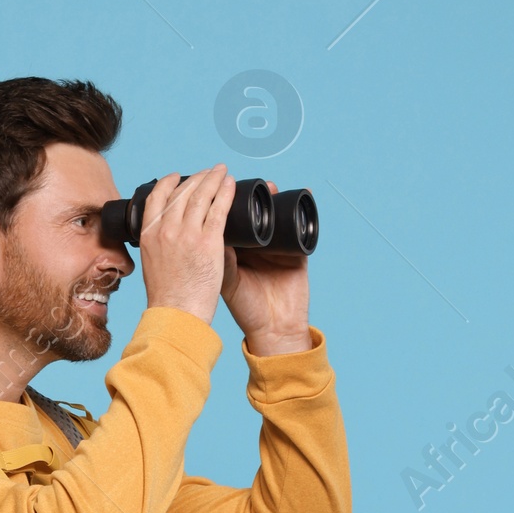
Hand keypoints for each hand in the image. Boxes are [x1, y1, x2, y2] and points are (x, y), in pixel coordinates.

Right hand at [137, 167, 235, 323]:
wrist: (176, 314)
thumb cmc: (167, 297)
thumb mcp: (152, 265)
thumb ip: (159, 246)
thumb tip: (168, 239)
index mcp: (148, 234)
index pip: (157, 196)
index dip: (169, 182)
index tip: (178, 177)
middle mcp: (166, 229)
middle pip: (182, 191)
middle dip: (197, 177)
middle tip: (209, 172)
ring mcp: (187, 234)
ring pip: (201, 195)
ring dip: (213, 178)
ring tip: (222, 172)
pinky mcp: (209, 242)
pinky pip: (219, 209)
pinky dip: (225, 193)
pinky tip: (231, 185)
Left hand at [222, 193, 311, 353]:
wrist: (274, 328)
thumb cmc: (247, 310)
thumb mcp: (229, 283)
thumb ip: (221, 260)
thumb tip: (207, 231)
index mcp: (234, 252)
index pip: (228, 221)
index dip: (224, 204)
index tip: (220, 187)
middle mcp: (254, 246)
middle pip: (252, 213)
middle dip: (251, 197)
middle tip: (248, 183)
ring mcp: (276, 247)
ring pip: (275, 216)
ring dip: (274, 198)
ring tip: (271, 187)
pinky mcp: (296, 251)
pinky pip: (300, 226)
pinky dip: (305, 209)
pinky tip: (306, 194)